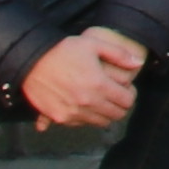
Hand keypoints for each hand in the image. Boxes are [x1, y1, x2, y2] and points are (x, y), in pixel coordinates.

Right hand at [21, 28, 145, 131]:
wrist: (30, 61)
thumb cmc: (63, 50)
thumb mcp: (92, 44)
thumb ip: (118, 54)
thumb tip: (138, 63)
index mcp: (99, 84)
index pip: (127, 101)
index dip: (130, 95)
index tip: (125, 89)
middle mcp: (88, 102)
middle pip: (116, 115)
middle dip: (119, 106)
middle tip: (114, 96)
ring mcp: (73, 113)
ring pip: (100, 122)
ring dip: (104, 113)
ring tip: (99, 100)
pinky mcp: (60, 118)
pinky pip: (81, 124)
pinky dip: (86, 118)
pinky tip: (82, 105)